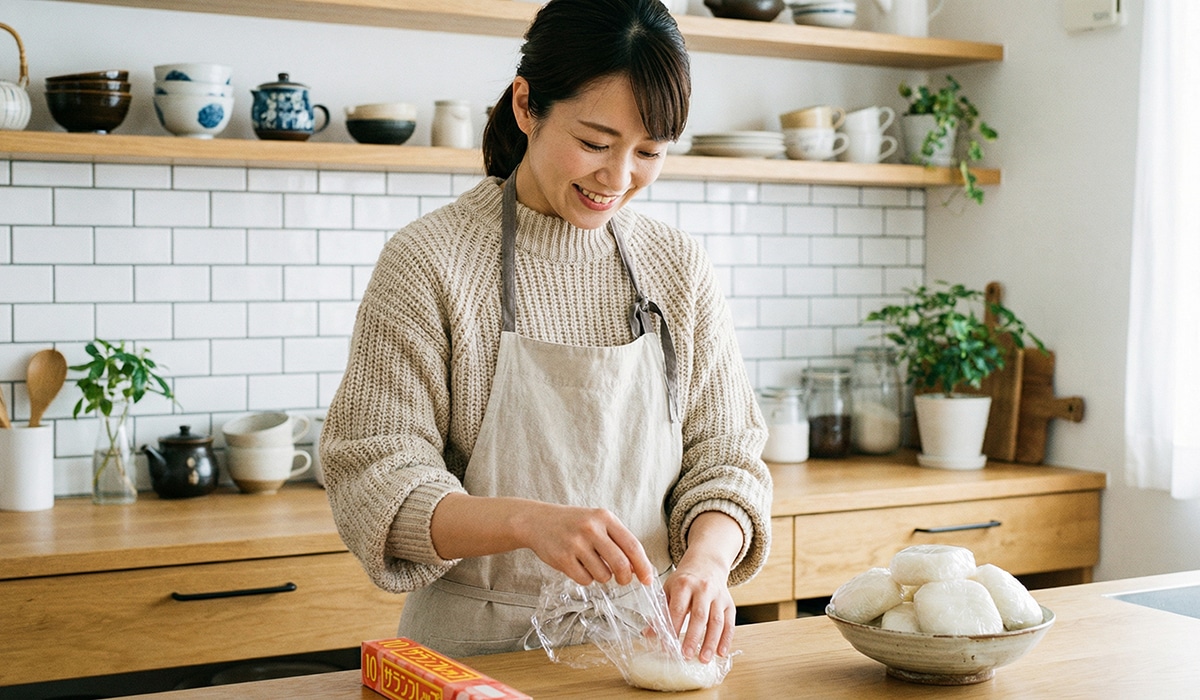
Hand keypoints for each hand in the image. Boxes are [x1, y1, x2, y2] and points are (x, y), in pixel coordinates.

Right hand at [515, 501, 654, 586]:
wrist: (537, 521)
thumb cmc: (574, 524)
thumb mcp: (597, 523)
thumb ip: (618, 541)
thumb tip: (638, 568)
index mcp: (605, 518)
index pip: (632, 545)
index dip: (643, 565)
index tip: (648, 579)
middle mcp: (591, 529)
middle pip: (620, 564)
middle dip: (625, 578)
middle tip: (624, 580)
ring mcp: (576, 543)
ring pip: (603, 575)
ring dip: (602, 577)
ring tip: (592, 565)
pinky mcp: (562, 558)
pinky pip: (585, 580)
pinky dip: (586, 579)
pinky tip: (578, 566)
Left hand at [662, 511, 743, 661]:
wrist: (706, 564)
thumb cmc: (684, 581)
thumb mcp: (669, 590)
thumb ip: (660, 612)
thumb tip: (648, 634)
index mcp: (684, 585)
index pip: (678, 609)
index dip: (673, 628)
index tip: (667, 646)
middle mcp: (703, 589)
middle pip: (699, 616)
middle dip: (692, 637)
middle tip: (686, 655)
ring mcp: (718, 596)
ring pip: (716, 621)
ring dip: (711, 642)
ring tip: (704, 659)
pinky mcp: (729, 604)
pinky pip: (729, 623)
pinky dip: (726, 639)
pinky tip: (721, 652)